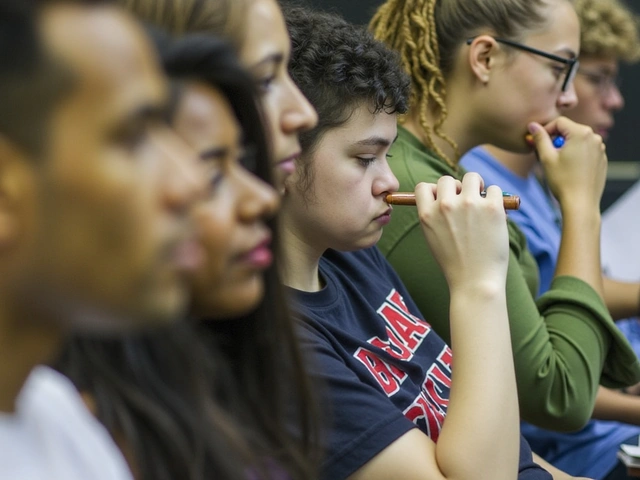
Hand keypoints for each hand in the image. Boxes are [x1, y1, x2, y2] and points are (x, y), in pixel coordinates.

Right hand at [414, 173, 508, 288]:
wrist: (475, 282)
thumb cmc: (455, 264)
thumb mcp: (433, 238)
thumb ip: (435, 216)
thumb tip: (445, 195)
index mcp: (427, 214)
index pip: (423, 187)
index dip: (434, 191)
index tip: (444, 200)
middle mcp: (445, 205)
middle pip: (447, 179)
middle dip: (457, 189)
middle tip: (466, 203)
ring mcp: (469, 204)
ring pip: (472, 177)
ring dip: (477, 187)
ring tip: (482, 202)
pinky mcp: (492, 206)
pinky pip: (494, 190)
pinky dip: (496, 199)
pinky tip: (495, 215)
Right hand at [528, 117, 606, 209]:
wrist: (580, 203)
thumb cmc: (563, 181)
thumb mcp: (546, 158)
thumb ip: (540, 138)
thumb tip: (533, 125)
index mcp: (581, 133)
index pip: (559, 122)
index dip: (545, 130)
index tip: (537, 143)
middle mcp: (594, 137)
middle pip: (569, 130)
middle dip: (556, 140)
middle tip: (545, 155)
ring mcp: (600, 149)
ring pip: (577, 141)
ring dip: (565, 148)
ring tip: (557, 164)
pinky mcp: (601, 160)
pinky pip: (585, 151)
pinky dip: (576, 156)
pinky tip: (569, 171)